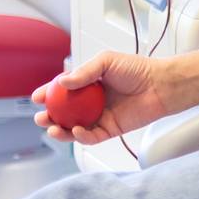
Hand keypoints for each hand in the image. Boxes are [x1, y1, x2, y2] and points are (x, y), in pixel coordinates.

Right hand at [31, 52, 174, 145]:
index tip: (37, 97)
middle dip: (49, 117)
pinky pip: (91, 137)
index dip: (48, 94)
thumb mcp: (107, 61)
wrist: (161, 85)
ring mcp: (100, 116)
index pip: (63, 90)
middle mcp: (92, 101)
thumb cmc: (138, 69)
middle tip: (42, 117)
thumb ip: (85, 72)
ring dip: (61, 131)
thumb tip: (62, 82)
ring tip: (53, 128)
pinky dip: (81, 136)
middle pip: (64, 113)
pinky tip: (77, 131)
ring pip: (74, 128)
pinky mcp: (110, 129)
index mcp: (89, 84)